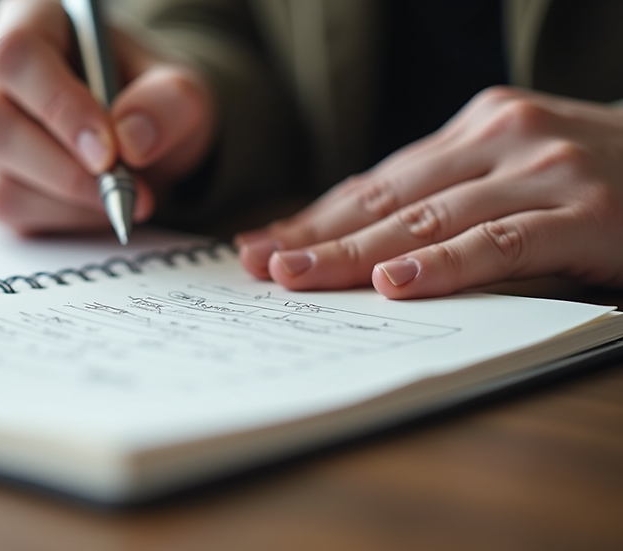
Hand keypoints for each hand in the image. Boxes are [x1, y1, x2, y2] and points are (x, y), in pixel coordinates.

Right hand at [0, 0, 214, 234]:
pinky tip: (91, 205)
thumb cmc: (145, 98)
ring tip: (119, 197)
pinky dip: (58, 220)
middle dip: (64, 170)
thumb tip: (132, 141)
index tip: (107, 150)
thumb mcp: (180, 90)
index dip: (59, 105)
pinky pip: (3, 212)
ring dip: (68, 203)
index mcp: (29, 18)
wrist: (135, 137)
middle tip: (124, 188)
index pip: (18, 54)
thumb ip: (169, 103)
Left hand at [235, 86, 622, 298]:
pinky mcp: (585, 209)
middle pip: (388, 197)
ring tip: (299, 276)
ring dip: (356, 252)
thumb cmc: (602, 180)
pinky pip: (500, 242)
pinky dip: (443, 264)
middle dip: (316, 235)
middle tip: (258, 262)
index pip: (377, 181)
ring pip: (429, 218)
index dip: (315, 216)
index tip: (261, 243)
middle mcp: (502, 136)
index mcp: (478, 127)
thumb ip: (452, 197)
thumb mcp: (518, 173)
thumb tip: (367, 243)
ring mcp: (544, 169)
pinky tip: (394, 282)